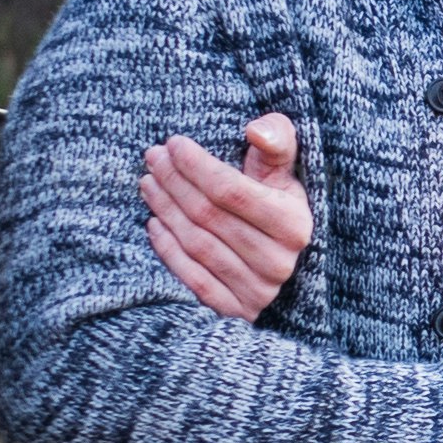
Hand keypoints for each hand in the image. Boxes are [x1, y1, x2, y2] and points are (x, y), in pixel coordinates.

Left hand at [142, 113, 312, 321]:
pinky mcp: (235, 312)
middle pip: (210, 216)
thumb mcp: (281, 170)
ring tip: (148, 183)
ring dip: (166, 210)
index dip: (198, 165)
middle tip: (153, 158)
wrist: (274, 256)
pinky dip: (168, 249)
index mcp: (294, 224)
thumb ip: (277, 140)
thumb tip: (255, 130)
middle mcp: (279, 262)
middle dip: (175, 182)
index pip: (233, 191)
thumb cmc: (272, 200)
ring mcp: (257, 291)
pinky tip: (154, 223)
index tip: (173, 143)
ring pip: (197, 244)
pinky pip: (193, 279)